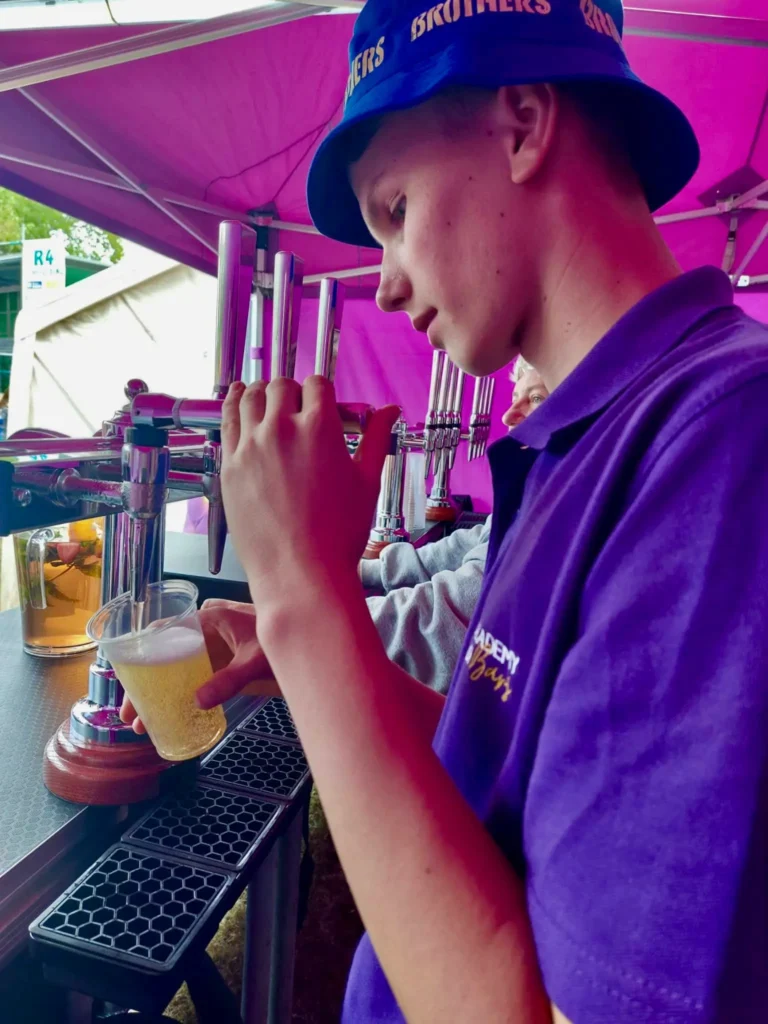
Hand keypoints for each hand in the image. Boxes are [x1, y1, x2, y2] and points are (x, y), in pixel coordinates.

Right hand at [119, 598, 278, 731]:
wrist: (312, 637)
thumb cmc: (285, 636)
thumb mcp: (256, 660)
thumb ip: (229, 679)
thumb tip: (198, 701)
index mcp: (211, 618)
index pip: (165, 630)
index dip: (142, 654)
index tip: (127, 678)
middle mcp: (207, 630)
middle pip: (165, 654)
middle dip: (144, 684)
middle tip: (129, 714)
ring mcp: (215, 647)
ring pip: (176, 668)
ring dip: (158, 692)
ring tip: (141, 723)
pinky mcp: (224, 662)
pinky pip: (193, 676)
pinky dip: (179, 694)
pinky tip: (169, 716)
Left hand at [220, 377, 398, 612]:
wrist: (302, 574)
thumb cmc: (340, 533)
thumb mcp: (367, 481)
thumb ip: (376, 438)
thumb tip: (391, 411)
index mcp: (319, 427)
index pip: (317, 385)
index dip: (322, 392)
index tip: (323, 404)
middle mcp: (281, 428)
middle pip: (281, 387)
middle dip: (293, 392)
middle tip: (298, 409)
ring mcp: (250, 446)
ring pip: (250, 397)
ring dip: (261, 393)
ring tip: (266, 398)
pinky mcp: (229, 466)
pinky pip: (226, 422)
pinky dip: (233, 404)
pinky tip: (237, 398)